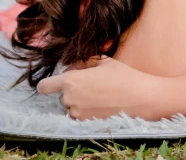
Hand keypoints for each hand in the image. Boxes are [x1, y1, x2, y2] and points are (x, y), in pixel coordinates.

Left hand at [37, 56, 162, 120]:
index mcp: (71, 81)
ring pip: (72, 106)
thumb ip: (85, 61)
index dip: (46, 85)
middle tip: (91, 82)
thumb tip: (75, 64)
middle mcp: (71, 99)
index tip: (52, 84)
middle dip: (73, 89)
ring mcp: (79, 113)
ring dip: (80, 101)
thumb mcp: (104, 61)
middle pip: (63, 95)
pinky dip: (88, 109)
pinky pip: (81, 115)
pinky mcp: (88, 123)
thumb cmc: (123, 76)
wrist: (140, 98)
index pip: (45, 86)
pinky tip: (103, 102)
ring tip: (100, 93)